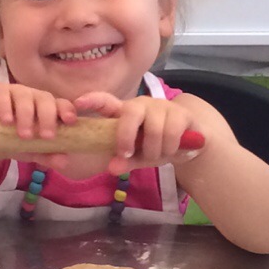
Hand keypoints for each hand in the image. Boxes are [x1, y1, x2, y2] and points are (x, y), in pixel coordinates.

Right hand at [0, 82, 77, 170]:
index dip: (67, 110)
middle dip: (47, 117)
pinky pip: (2, 95)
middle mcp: (34, 96)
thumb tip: (63, 161)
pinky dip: (5, 107)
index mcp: (48, 108)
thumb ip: (47, 155)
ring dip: (26, 115)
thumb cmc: (15, 142)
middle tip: (46, 137)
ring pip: (25, 96)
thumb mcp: (32, 152)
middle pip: (45, 99)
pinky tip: (7, 121)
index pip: (62, 104)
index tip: (70, 121)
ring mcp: (15, 92)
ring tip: (25, 135)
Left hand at [74, 91, 202, 174]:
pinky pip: (172, 132)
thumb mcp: (138, 156)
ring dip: (154, 150)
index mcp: (125, 113)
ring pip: (153, 129)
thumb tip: (111, 168)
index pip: (105, 101)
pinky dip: (170, 148)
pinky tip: (172, 150)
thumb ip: (125, 161)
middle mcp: (141, 104)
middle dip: (126, 136)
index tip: (77, 103)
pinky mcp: (180, 112)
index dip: (92, 100)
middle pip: (130, 113)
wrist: (191, 143)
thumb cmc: (157, 146)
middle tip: (127, 153)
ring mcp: (161, 106)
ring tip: (157, 155)